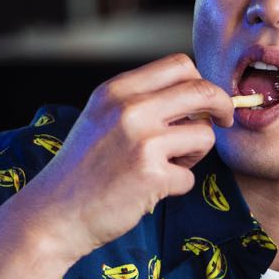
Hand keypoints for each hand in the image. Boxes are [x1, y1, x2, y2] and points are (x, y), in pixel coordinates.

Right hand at [17, 54, 233, 260]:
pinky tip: (150, 190)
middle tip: (224, 121)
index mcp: (117, 90)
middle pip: (203, 91)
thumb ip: (141, 102)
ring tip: (168, 166)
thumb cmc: (84, 169)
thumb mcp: (102, 118)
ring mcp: (142, 141)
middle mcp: (129, 109)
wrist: (54, 213)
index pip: (180, 65)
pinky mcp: (152, 175)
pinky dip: (177, 186)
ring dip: (195, 154)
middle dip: (223, 106)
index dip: (202, 82)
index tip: (207, 101)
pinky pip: (190, 176)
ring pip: (205, 135)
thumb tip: (198, 97)